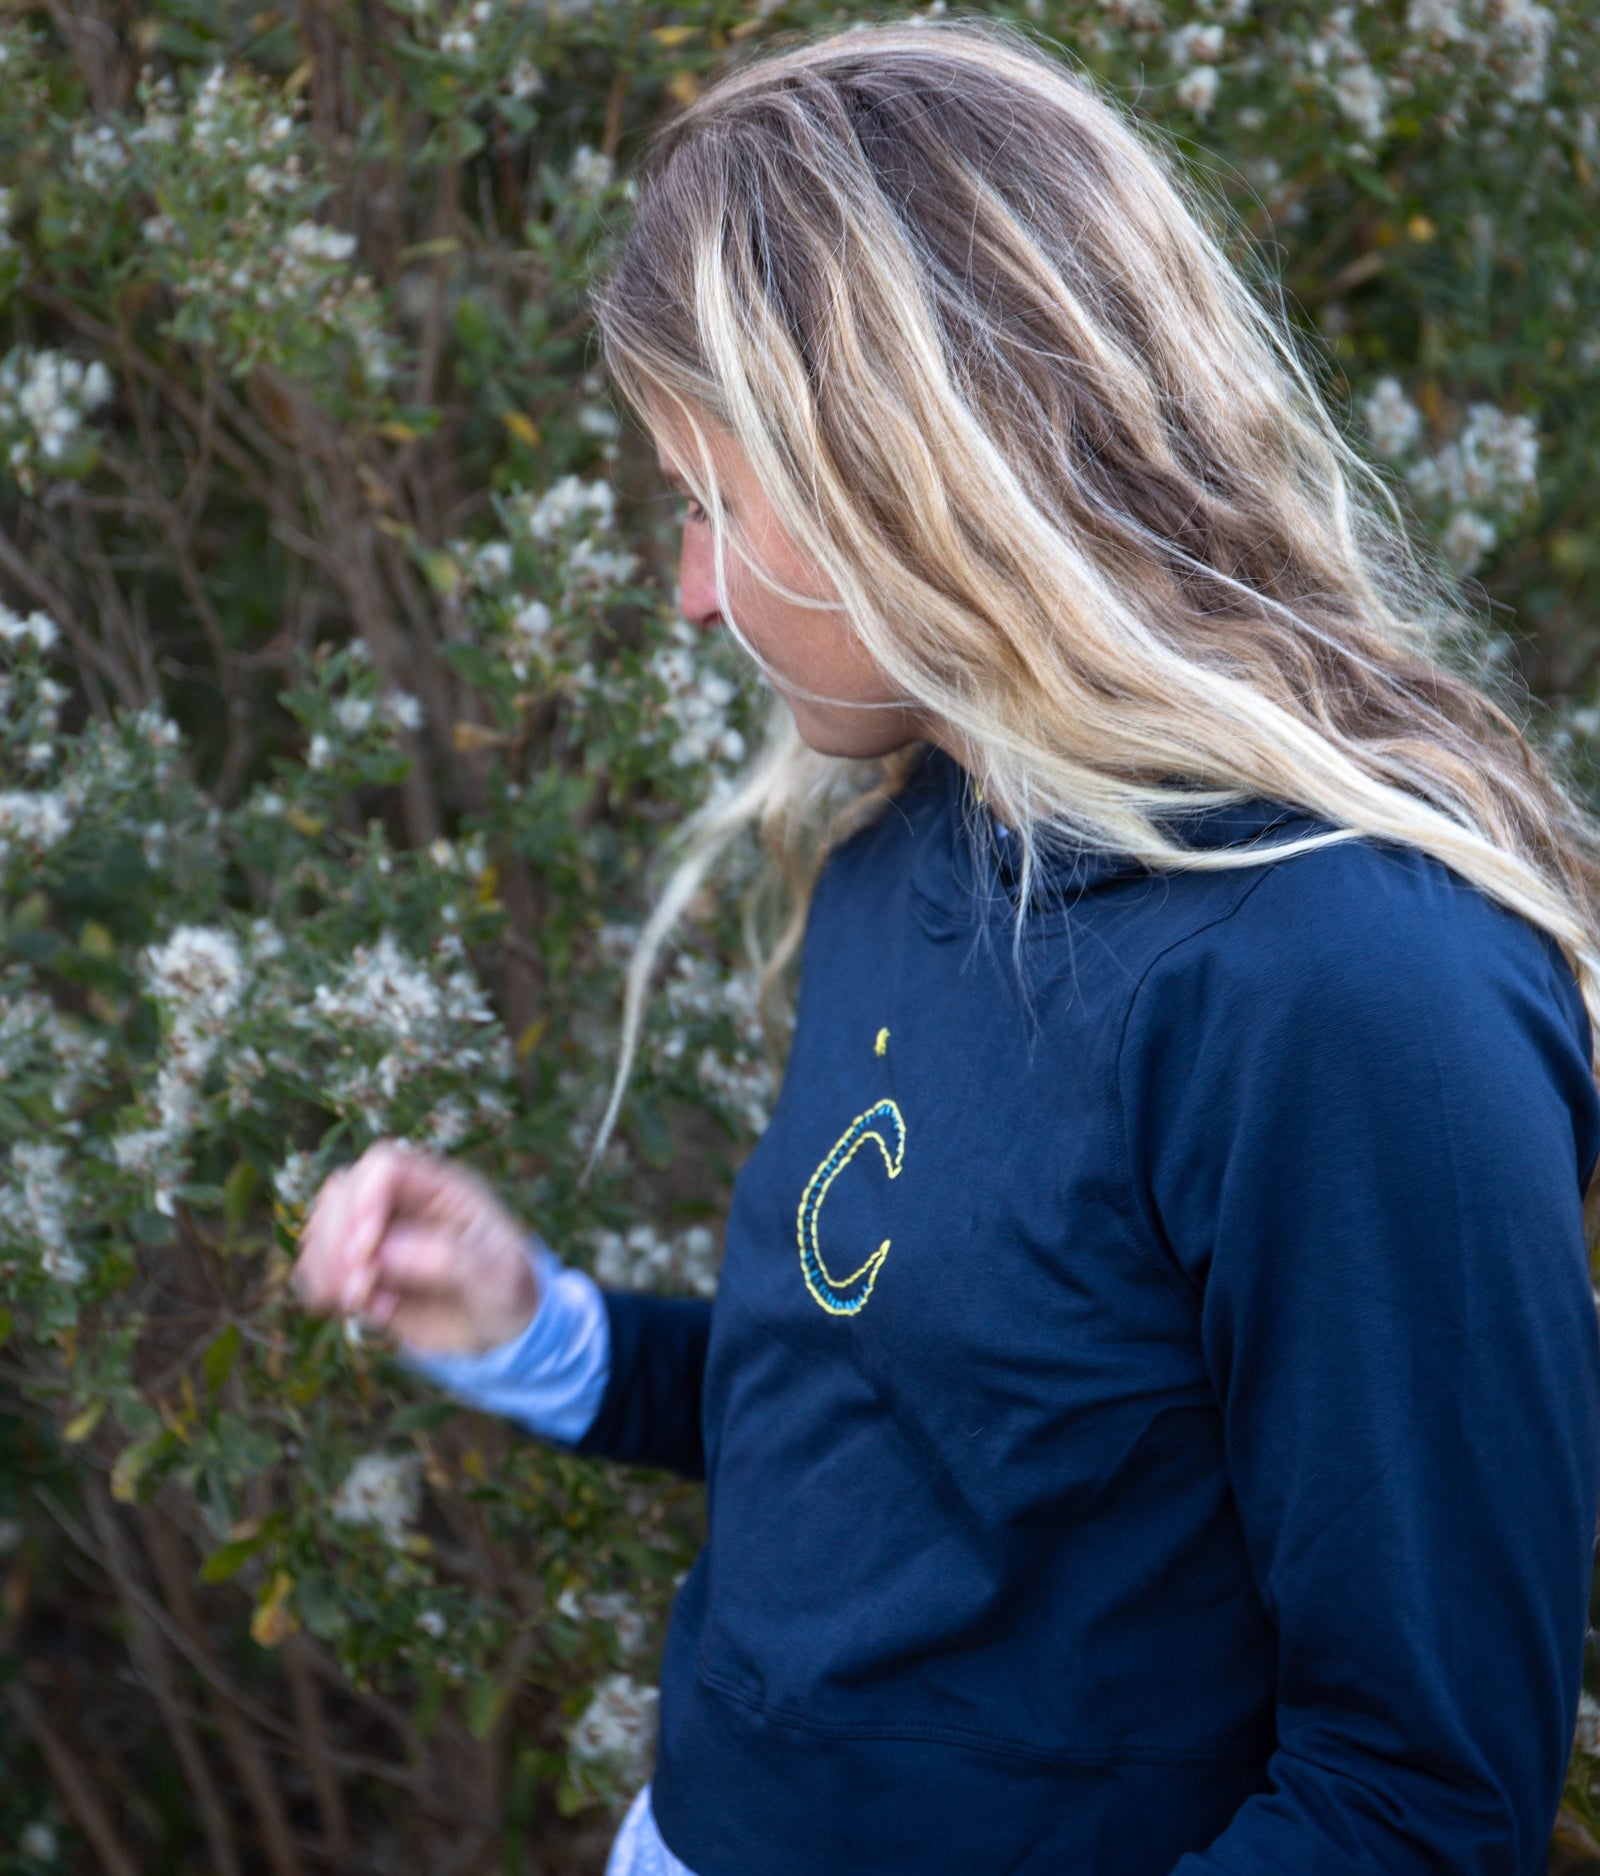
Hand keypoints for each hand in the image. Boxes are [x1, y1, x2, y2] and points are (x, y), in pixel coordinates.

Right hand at [291, 1140, 540, 1355]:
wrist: (499, 1327)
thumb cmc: (508, 1290)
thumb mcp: (498, 1277)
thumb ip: (450, 1259)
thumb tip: (385, 1253)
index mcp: (441, 1187)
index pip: (384, 1166)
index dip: (363, 1201)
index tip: (363, 1253)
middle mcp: (401, 1202)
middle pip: (341, 1192)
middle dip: (337, 1242)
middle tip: (354, 1291)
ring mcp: (375, 1233)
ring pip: (321, 1226)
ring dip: (323, 1266)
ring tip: (355, 1305)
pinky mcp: (358, 1267)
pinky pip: (317, 1264)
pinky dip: (319, 1287)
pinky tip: (351, 1311)